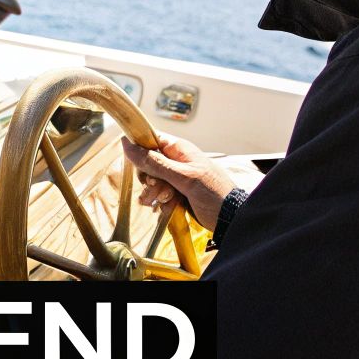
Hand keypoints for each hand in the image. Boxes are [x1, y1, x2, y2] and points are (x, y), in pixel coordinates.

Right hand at [119, 133, 239, 230]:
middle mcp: (176, 161)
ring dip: (154, 193)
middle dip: (149, 179)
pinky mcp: (176, 194)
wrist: (230, 218)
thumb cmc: (213, 193)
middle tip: (157, 187)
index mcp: (178, 149)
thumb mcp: (184, 177)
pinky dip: (162, 203)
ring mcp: (176, 178)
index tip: (141, 166)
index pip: (150, 140)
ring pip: (151, 182)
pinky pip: (159, 195)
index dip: (141, 151)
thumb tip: (127, 144)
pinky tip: (170, 208)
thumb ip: (155, 163)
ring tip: (167, 200)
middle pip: (147, 164)